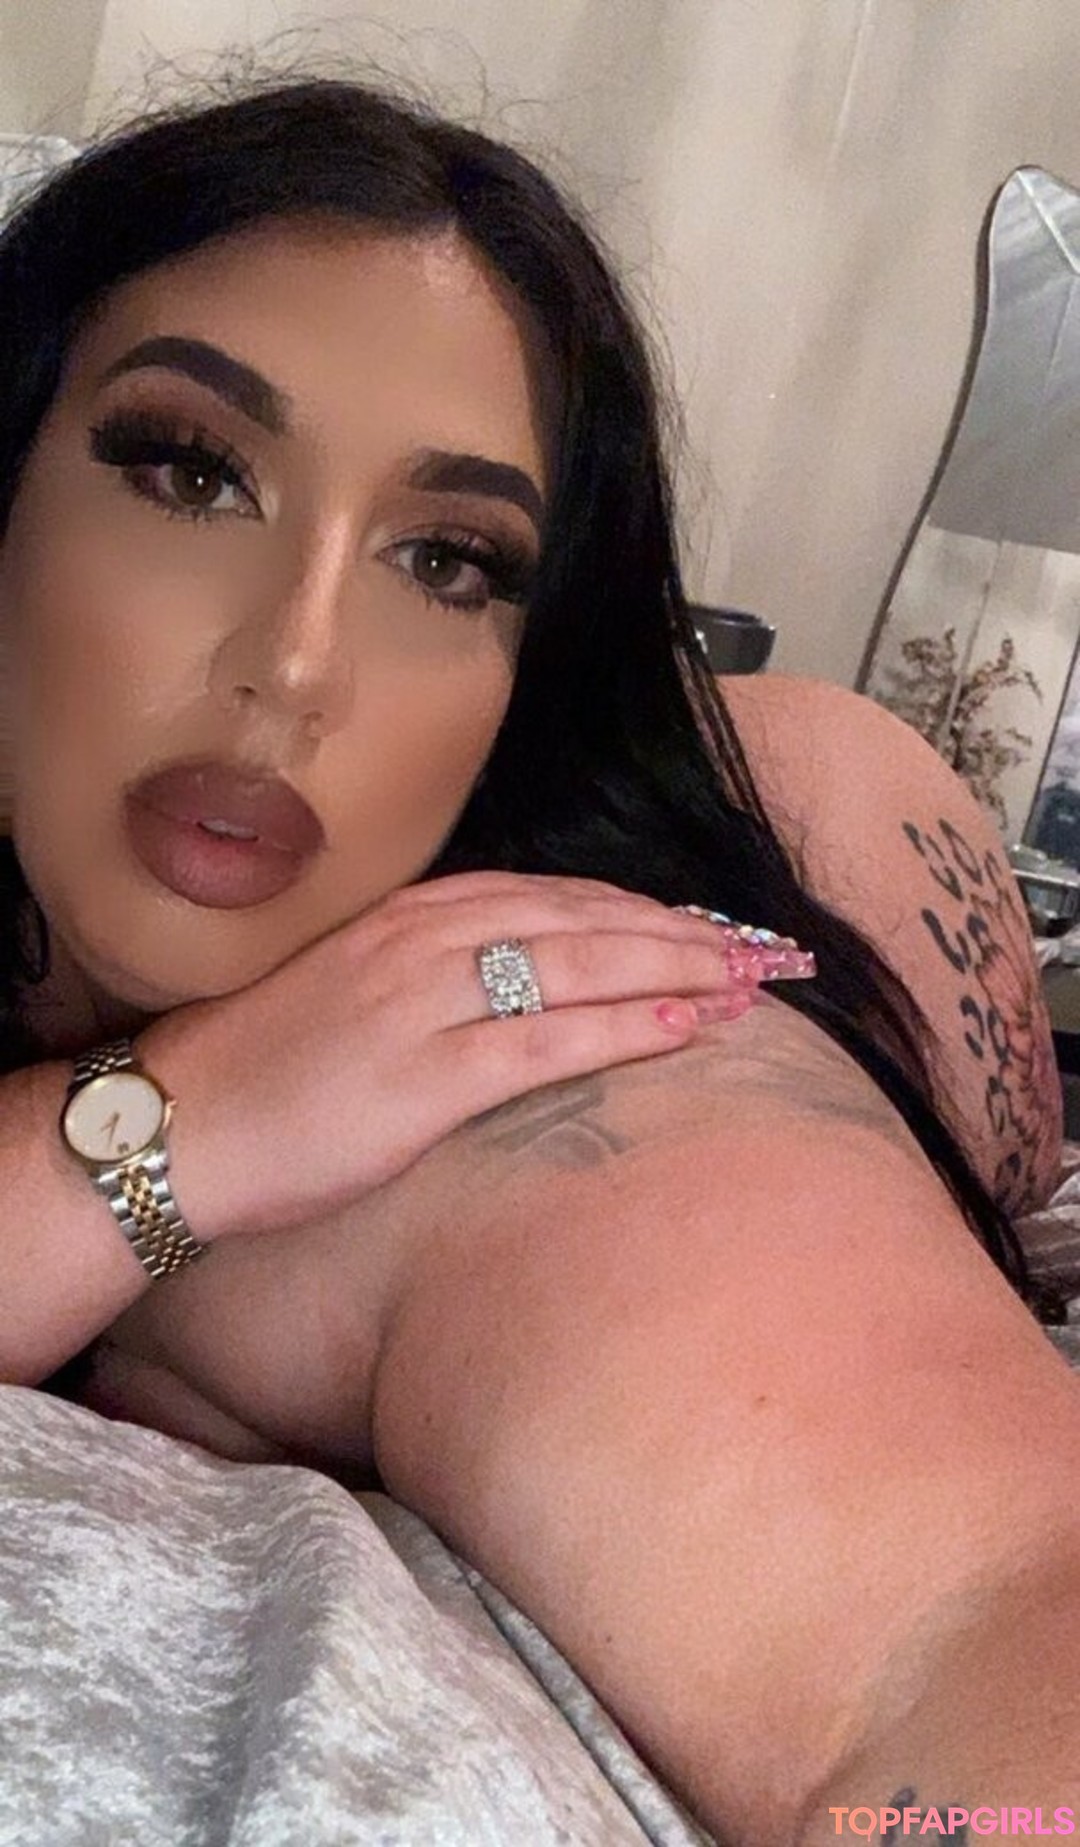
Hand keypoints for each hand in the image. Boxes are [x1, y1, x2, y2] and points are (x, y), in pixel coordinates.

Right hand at [135, 870, 798, 1241]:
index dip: (645, 910)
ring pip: (580, 965)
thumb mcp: (356, 995)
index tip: (714, 926)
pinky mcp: (423, 1076)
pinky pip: (546, 1041)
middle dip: (689, 933)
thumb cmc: (268, 1072)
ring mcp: (424, 1003)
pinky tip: (689, 1028)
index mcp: (412, 917)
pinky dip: (626, 1028)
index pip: (556, 896)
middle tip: (772, 950)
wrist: (179, 1127)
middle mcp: (426, 941)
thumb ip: (438, 976)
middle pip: (586, 919)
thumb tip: (519, 988)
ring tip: (757, 981)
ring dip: (680, 969)